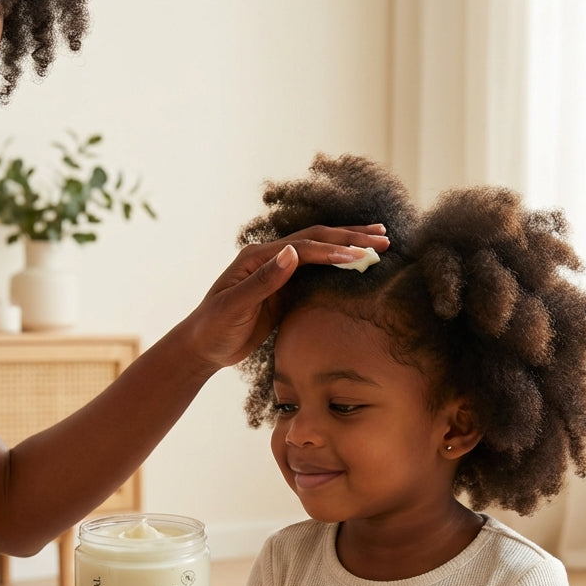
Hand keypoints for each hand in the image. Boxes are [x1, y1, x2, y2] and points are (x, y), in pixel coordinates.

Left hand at [184, 224, 388, 368]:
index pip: (303, 248)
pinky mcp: (285, 290)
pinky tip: (358, 264)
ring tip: (378, 242)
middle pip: (316, 240)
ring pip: (320, 253)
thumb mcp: (235, 305)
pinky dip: (339, 266)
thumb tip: (290, 251)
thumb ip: (263, 280)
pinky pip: (317, 273)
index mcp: (258, 257)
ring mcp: (279, 273)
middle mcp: (270, 258)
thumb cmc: (214, 327)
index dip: (332, 250)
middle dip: (350, 238)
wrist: (203, 347)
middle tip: (382, 239)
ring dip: (348, 246)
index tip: (359, 254)